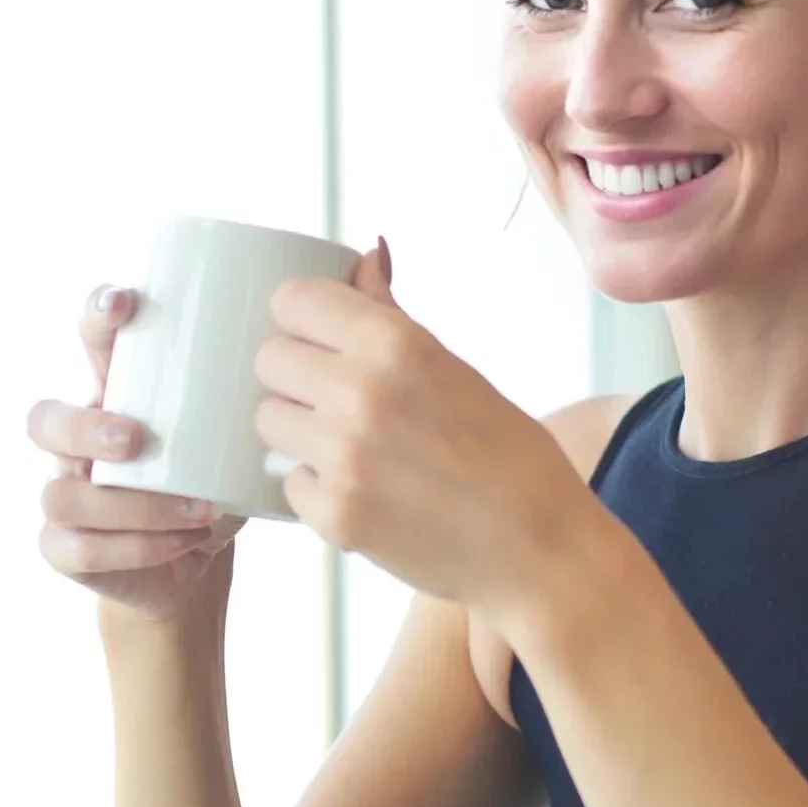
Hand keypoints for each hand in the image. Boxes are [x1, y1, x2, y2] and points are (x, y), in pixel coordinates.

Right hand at [28, 285, 246, 620]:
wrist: (189, 566)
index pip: (90, 340)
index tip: (127, 302)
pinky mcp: (65, 549)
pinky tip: (180, 543)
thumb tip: (365, 281)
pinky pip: (74, 549)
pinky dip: (133, 549)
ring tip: (196, 511)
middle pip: (44, 419)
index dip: (96, 315)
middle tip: (137, 439)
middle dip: (86, 427)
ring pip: (63, 495)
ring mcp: (65, 495)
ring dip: (131, 506)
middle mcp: (77, 441)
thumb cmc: (215, 482)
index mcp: (117, 395)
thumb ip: (279, 382)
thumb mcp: (242, 434)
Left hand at [253, 237, 594, 613]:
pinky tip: (364, 493)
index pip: (292, 300)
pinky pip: (288, 484)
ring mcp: (343, 458)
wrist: (539, 550)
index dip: (302, 319)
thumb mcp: (454, 369)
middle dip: (295, 376)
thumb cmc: (508, 456)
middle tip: (334, 399)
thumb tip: (364, 256)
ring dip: (298, 432)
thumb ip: (391, 315)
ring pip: (269, 421)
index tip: (318, 337)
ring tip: (350, 448)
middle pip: (269, 359)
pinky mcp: (334, 516)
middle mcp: (361, 393)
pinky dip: (317, 489)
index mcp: (395, 344)